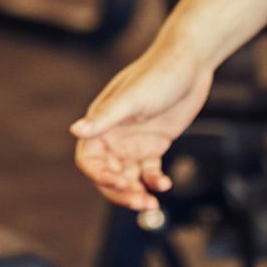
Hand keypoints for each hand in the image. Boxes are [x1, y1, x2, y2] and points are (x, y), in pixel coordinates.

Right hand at [70, 45, 213, 211]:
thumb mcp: (132, 98)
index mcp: (102, 123)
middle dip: (120, 192)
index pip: (89, 160)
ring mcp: (134, 141)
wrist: (191, 63)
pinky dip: (154, 182)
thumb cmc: (159, 74)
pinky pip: (149, 172)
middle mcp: (114, 135)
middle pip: (107, 174)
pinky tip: (165, 184)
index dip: (100, 176)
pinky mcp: (154, 144)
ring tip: (151, 203)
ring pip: (128, 177)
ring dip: (137, 193)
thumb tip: (75, 131)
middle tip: (140, 202)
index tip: (120, 183)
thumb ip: (105, 117)